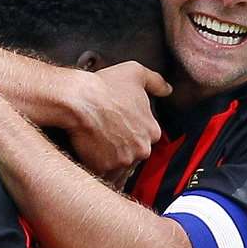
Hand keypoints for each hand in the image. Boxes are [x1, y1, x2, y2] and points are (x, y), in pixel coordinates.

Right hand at [67, 62, 168, 181]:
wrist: (79, 99)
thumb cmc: (105, 86)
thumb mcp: (136, 73)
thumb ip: (156, 82)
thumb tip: (167, 89)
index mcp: (153, 131)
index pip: (147, 137)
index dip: (133, 132)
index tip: (121, 127)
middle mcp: (141, 149)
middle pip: (135, 154)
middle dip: (124, 148)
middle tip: (108, 136)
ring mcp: (123, 161)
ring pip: (120, 166)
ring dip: (112, 160)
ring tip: (99, 146)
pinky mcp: (103, 168)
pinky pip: (103, 174)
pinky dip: (98, 167)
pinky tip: (92, 156)